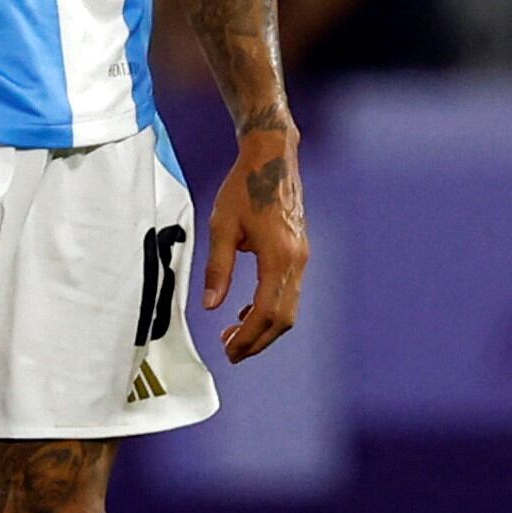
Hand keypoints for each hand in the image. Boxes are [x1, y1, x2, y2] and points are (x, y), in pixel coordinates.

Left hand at [205, 123, 307, 362]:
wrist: (272, 160)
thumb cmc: (244, 188)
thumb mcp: (221, 227)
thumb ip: (217, 268)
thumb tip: (210, 304)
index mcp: (278, 257)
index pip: (266, 312)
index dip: (248, 337)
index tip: (229, 351)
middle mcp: (296, 261)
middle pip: (283, 318)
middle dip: (258, 340)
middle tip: (231, 353)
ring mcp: (301, 257)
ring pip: (288, 308)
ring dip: (264, 327)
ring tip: (234, 335)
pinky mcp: (298, 253)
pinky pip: (288, 292)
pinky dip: (270, 308)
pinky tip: (247, 311)